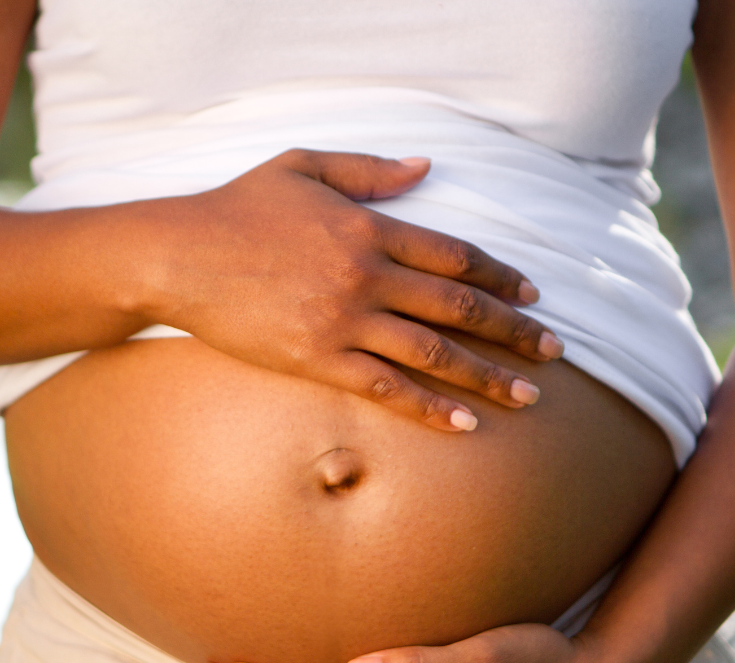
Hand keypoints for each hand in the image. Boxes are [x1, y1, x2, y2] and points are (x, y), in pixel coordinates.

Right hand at [152, 149, 563, 431]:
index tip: (532, 294)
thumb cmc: (237, 208)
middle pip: (458, 307)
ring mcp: (343, 321)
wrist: (178, 256)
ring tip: (529, 397)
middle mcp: (366, 275)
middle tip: (555, 350)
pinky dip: (429, 407)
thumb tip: (425, 167)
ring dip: (488, 375)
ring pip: (433, 353)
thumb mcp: (303, 166)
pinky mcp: (317, 360)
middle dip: (514, 329)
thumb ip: (369, 171)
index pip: (454, 255)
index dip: (500, 276)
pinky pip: (385, 387)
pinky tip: (463, 423)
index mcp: (368, 228)